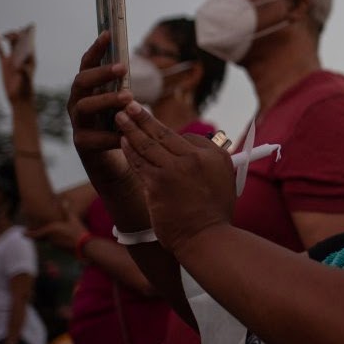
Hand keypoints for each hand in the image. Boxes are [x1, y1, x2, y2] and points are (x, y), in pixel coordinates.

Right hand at [0, 28, 35, 104]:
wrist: (19, 97)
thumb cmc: (25, 89)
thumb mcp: (26, 80)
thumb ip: (25, 72)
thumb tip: (21, 65)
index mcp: (30, 59)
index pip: (30, 44)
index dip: (27, 36)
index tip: (23, 32)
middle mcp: (22, 57)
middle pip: (20, 42)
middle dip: (17, 35)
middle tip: (12, 35)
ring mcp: (13, 59)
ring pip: (11, 44)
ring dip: (9, 37)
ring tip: (5, 35)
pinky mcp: (4, 63)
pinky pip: (0, 51)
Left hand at [27, 212, 87, 252]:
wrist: (83, 245)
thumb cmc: (77, 231)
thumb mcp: (73, 219)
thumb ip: (67, 211)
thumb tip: (65, 201)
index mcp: (51, 229)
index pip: (35, 234)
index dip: (27, 234)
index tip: (22, 233)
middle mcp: (50, 237)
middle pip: (39, 237)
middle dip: (35, 235)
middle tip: (29, 232)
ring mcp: (54, 243)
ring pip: (46, 239)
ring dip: (44, 237)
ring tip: (43, 233)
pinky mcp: (59, 247)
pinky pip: (52, 242)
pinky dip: (52, 239)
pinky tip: (56, 237)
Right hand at [68, 30, 133, 179]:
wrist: (112, 162)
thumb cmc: (119, 126)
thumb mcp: (123, 104)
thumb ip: (123, 88)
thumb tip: (131, 66)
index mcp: (87, 90)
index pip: (87, 65)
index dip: (95, 49)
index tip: (108, 34)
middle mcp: (77, 102)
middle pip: (81, 81)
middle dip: (100, 73)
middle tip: (123, 68)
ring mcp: (77, 123)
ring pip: (85, 107)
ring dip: (106, 100)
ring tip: (129, 98)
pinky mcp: (82, 143)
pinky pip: (95, 138)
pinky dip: (113, 134)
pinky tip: (128, 132)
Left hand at [115, 101, 234, 252]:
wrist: (207, 239)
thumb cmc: (215, 216)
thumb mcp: (224, 182)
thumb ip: (207, 164)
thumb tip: (190, 151)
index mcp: (215, 156)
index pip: (188, 137)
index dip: (169, 135)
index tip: (154, 128)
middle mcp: (196, 158)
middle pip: (164, 133)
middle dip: (143, 117)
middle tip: (129, 105)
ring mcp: (176, 170)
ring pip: (148, 145)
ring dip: (131, 128)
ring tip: (119, 116)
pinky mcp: (158, 184)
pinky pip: (139, 163)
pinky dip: (129, 150)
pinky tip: (121, 141)